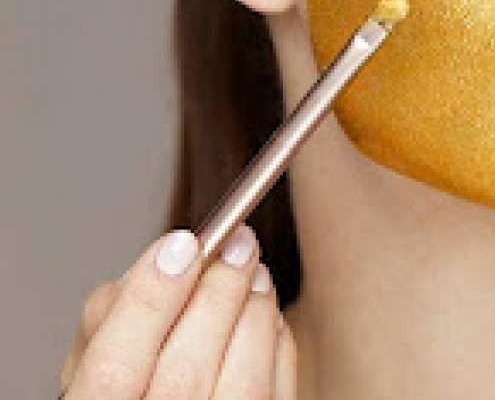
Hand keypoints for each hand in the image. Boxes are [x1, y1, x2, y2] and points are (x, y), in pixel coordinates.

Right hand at [58, 224, 297, 397]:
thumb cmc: (125, 381)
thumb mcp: (88, 356)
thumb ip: (112, 312)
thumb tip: (170, 255)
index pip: (112, 372)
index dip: (149, 302)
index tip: (182, 244)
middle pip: (185, 378)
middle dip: (218, 297)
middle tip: (238, 242)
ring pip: (243, 388)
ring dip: (254, 314)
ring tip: (256, 271)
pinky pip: (273, 396)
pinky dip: (274, 344)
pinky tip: (263, 312)